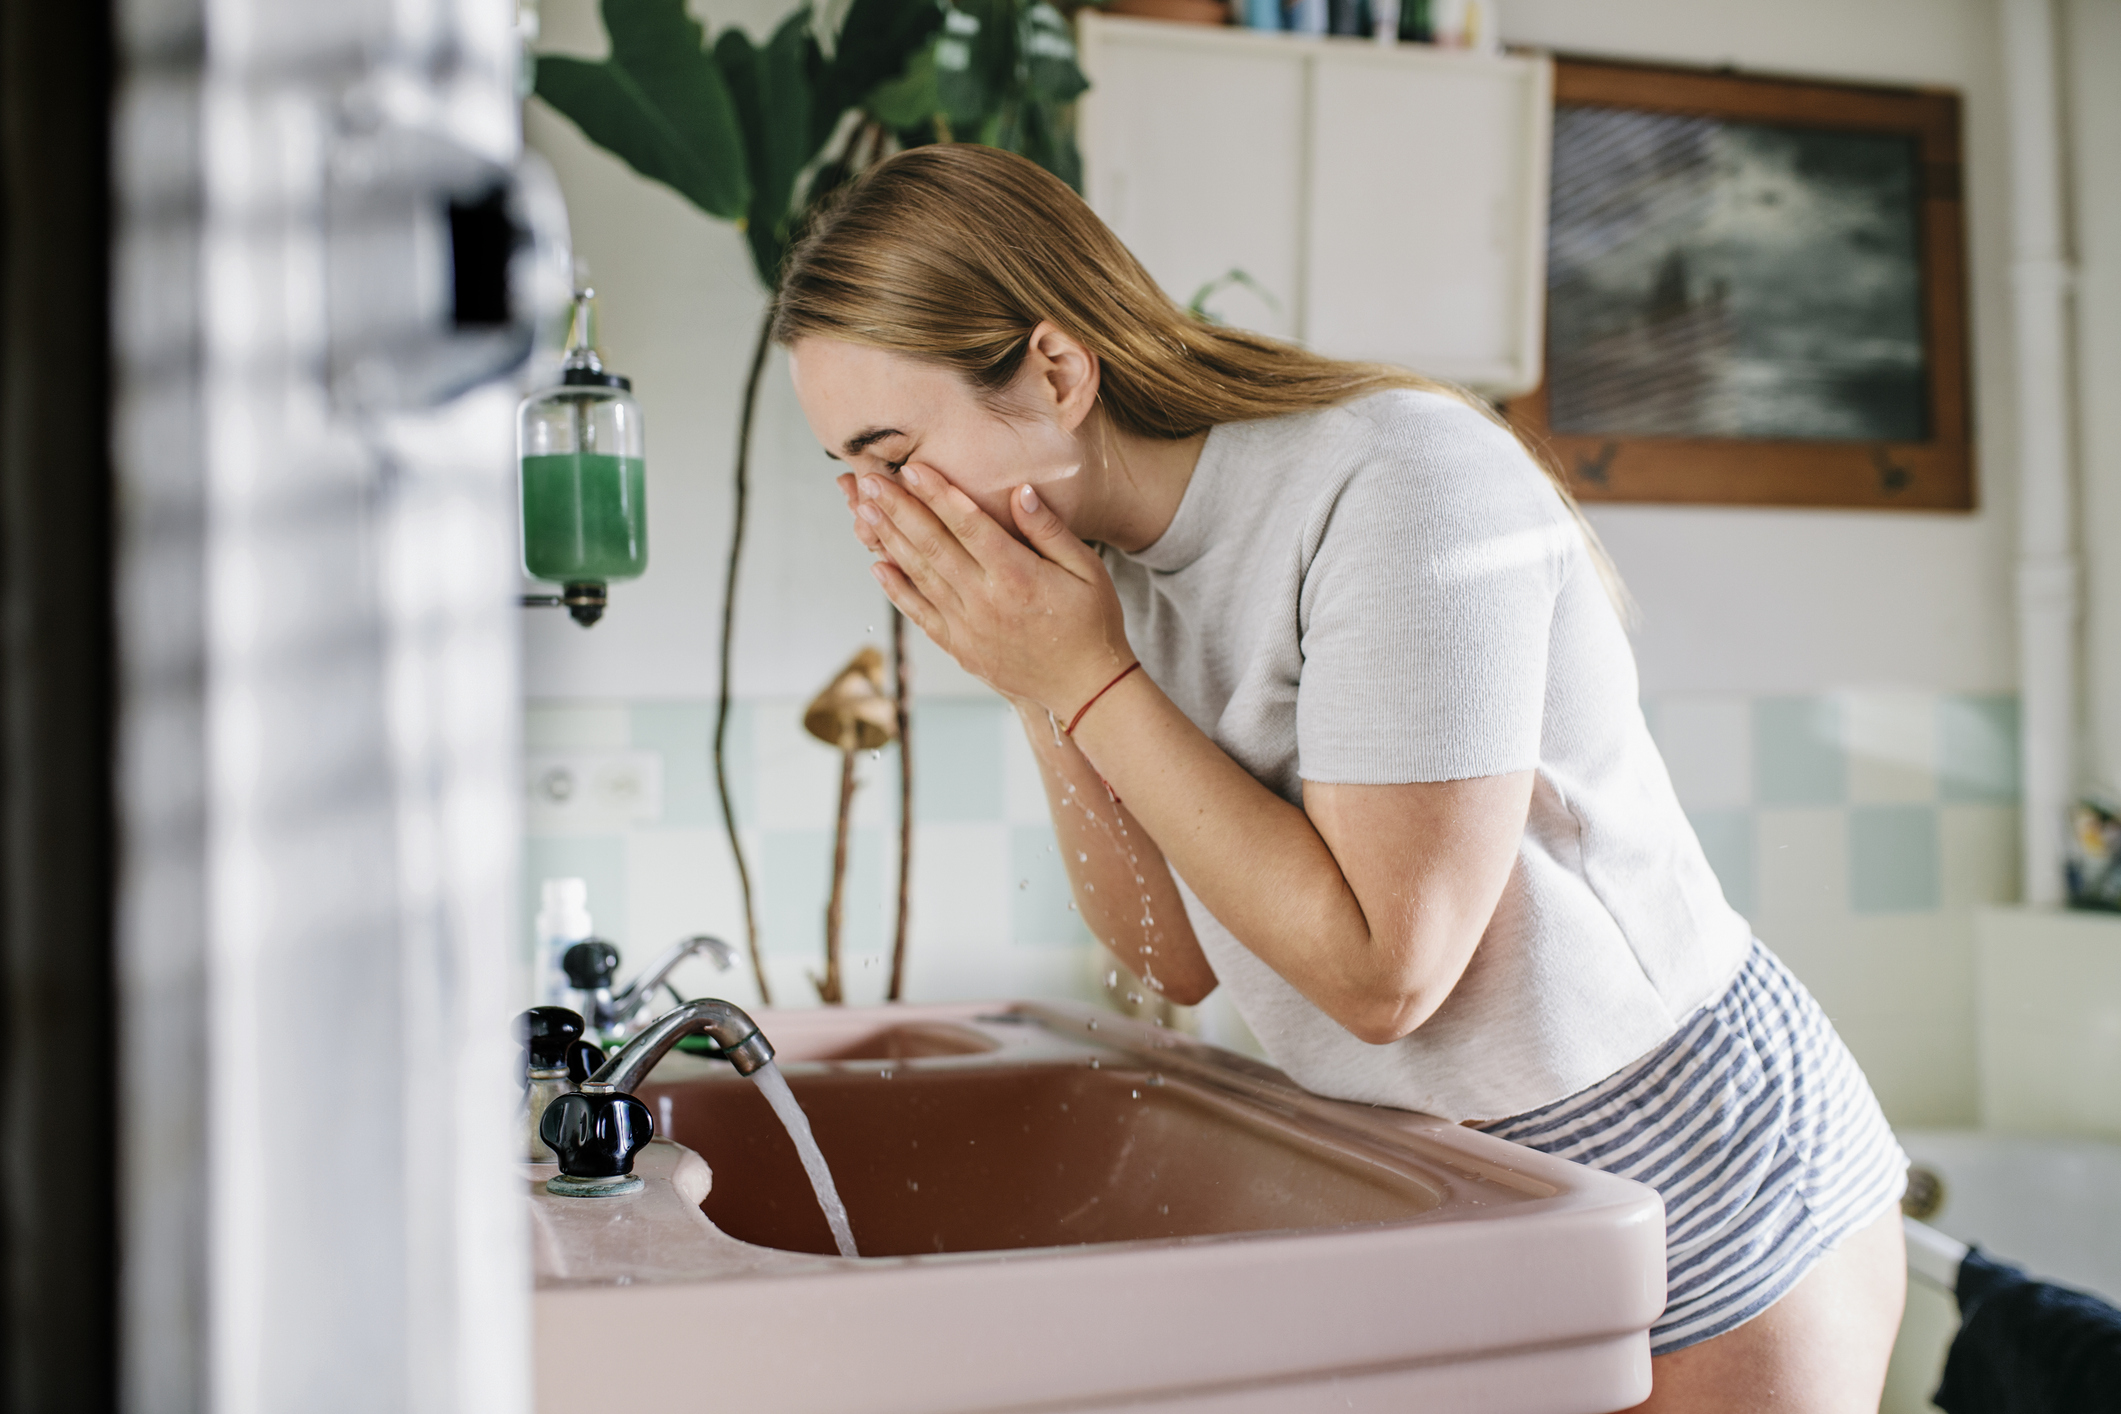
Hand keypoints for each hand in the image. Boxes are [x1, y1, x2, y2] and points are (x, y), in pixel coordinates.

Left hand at [849, 465, 1134, 718]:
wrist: (1087, 687)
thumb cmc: (1093, 621)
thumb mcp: (1088, 569)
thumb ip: (1050, 530)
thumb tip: (1019, 490)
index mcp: (1017, 575)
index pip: (968, 524)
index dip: (937, 494)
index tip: (911, 468)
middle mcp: (985, 600)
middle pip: (933, 545)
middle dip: (898, 509)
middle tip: (869, 480)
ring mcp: (968, 627)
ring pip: (920, 575)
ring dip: (890, 540)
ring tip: (864, 511)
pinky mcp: (961, 648)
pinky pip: (921, 614)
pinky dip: (897, 590)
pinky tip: (877, 566)